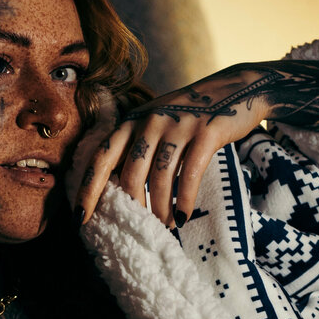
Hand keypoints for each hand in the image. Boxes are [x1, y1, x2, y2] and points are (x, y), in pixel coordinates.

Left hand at [73, 65, 273, 227]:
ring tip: (165, 227)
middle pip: (131, 175)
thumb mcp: (156, 124)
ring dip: (161, 209)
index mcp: (133, 121)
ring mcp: (178, 125)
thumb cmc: (190, 116)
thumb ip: (136, 149)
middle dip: (133, 208)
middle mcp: (150, 121)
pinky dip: (184, 200)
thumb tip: (119, 191)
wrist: (238, 88)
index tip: (80, 218)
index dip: (88, 189)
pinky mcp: (206, 131)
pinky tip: (183, 217)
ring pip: (160, 178)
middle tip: (140, 230)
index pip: (101, 158)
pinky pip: (189, 174)